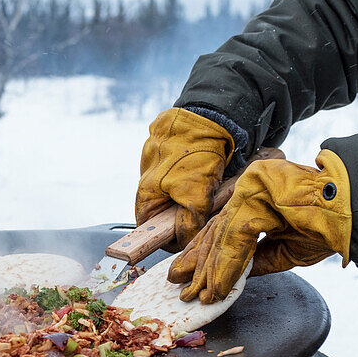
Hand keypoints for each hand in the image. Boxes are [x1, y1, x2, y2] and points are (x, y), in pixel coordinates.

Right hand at [136, 108, 234, 248]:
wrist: (209, 114)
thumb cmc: (195, 152)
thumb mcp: (195, 195)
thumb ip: (188, 223)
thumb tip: (185, 241)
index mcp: (146, 191)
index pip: (148, 227)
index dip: (166, 237)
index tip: (186, 239)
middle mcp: (148, 177)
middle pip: (163, 209)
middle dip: (183, 213)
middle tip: (206, 211)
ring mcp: (158, 162)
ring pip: (175, 191)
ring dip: (192, 194)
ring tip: (211, 186)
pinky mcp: (171, 150)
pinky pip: (182, 172)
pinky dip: (197, 175)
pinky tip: (210, 170)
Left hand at [168, 150, 351, 302]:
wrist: (357, 208)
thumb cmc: (329, 226)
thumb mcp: (286, 250)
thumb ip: (256, 260)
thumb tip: (230, 277)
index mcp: (255, 200)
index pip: (222, 230)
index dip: (203, 256)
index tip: (187, 276)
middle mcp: (248, 190)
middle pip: (216, 231)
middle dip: (199, 265)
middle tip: (183, 288)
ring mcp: (250, 186)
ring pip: (222, 234)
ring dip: (210, 270)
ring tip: (199, 293)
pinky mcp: (255, 189)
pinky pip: (235, 234)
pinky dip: (226, 264)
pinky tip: (217, 285)